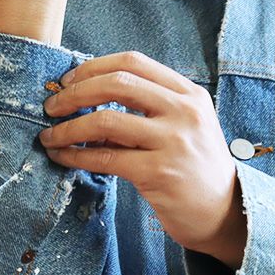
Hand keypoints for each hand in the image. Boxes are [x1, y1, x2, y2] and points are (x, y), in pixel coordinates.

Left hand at [38, 51, 247, 267]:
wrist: (225, 213)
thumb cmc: (194, 166)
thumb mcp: (182, 125)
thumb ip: (147, 105)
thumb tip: (85, 93)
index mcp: (188, 93)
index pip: (132, 62)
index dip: (93, 67)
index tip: (68, 80)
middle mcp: (184, 111)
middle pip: (116, 84)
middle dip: (75, 93)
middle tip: (51, 106)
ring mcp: (174, 141)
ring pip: (105, 121)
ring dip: (68, 128)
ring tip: (49, 136)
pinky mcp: (160, 172)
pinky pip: (105, 158)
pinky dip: (75, 156)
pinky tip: (61, 157)